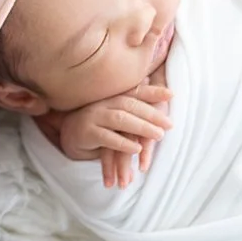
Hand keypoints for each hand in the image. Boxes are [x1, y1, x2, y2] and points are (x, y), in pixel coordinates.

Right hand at [41, 86, 173, 189]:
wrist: (70, 135)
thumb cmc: (99, 125)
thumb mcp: (117, 114)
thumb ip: (135, 109)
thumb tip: (164, 97)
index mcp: (112, 96)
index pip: (135, 91)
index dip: (152, 92)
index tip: (171, 94)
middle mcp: (103, 103)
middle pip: (130, 105)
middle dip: (152, 114)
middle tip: (170, 124)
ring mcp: (93, 117)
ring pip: (120, 119)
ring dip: (141, 127)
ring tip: (159, 135)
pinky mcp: (86, 133)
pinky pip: (107, 137)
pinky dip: (123, 143)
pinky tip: (137, 149)